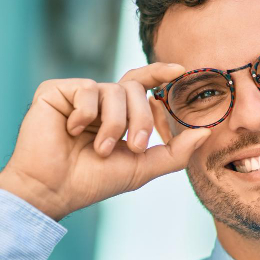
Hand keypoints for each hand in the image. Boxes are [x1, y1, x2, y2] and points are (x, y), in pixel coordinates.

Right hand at [0, 63, 209, 221]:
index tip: (180, 70)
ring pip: (113, 90)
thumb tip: (206, 133)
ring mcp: (78, 95)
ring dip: (113, 124)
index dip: (160, 74)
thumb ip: (174, 151)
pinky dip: (85, 114)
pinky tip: (72, 130)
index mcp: (118, 114)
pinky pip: (86, 89)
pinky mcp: (56, 92)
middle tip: (135, 147)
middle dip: (142, 119)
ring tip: (99, 148)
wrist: (54, 189)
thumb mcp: (142, 168)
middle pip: (134, 89)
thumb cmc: (94, 181)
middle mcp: (99, 101)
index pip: (143, 85)